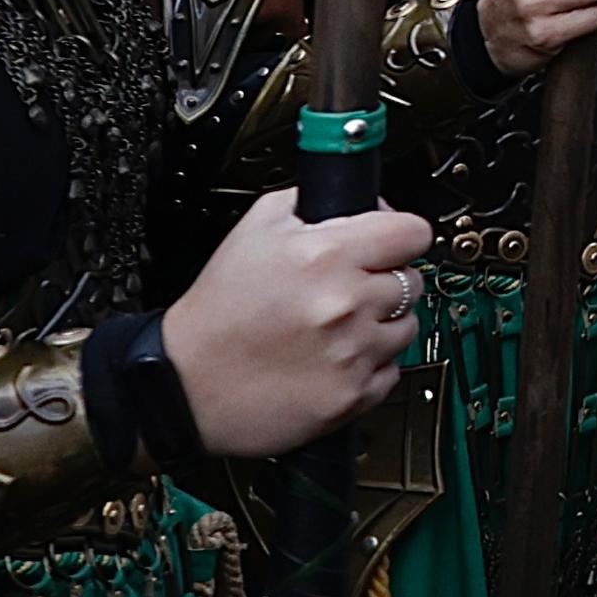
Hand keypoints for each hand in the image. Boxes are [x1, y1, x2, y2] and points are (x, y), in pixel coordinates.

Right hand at [160, 188, 433, 457]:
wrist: (183, 386)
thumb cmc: (217, 312)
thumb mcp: (254, 230)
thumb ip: (312, 203)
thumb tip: (362, 199)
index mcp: (325, 256)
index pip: (413, 231)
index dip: (400, 235)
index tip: (390, 244)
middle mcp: (345, 304)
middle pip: (413, 279)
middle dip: (386, 279)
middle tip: (350, 288)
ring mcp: (351, 353)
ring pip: (407, 325)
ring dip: (382, 324)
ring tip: (338, 327)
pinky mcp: (351, 397)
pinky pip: (392, 371)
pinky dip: (371, 365)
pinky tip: (335, 359)